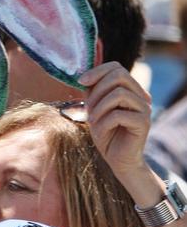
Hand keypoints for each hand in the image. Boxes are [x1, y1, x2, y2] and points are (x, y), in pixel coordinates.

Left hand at [79, 62, 151, 180]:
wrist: (117, 160)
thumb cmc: (106, 132)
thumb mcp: (95, 107)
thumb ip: (93, 90)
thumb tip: (84, 75)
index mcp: (130, 89)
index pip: (116, 67)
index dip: (97, 71)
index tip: (81, 82)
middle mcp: (141, 96)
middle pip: (120, 75)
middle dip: (97, 90)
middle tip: (88, 108)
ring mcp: (145, 108)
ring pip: (119, 93)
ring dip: (99, 107)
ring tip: (93, 121)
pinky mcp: (144, 123)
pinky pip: (118, 114)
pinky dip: (103, 122)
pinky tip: (100, 132)